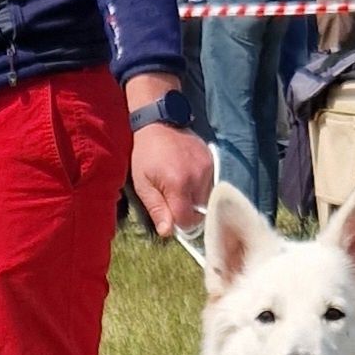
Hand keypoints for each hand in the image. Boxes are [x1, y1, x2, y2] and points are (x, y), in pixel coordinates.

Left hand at [125, 71, 213, 237]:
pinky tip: (188, 176)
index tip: (170, 216)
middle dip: (187, 212)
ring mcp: (207, 169)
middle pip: (199, 213)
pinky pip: (210, 186)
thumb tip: (168, 232)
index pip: (187, 220)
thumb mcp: (142, 183)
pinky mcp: (212, 161)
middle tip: (173, 199)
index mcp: (177, 185)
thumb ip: (157, 209)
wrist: (158, 122)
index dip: (179, 223)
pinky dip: (200, 187)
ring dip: (195, 200)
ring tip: (180, 186)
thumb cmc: (145, 154)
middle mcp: (197, 178)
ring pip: (206, 200)